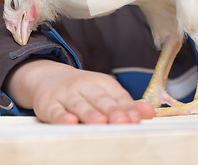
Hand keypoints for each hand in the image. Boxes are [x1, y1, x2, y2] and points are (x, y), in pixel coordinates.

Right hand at [4, 58, 154, 123]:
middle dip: (112, 110)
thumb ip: (125, 104)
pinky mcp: (48, 104)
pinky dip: (62, 116)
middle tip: (123, 121)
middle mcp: (84, 86)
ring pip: (79, 104)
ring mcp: (66, 94)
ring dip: (90, 113)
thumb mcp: (103, 91)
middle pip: (100, 99)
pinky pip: (55, 111)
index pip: (117, 95)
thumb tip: (150, 112)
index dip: (127, 107)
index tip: (136, 118)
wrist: (47, 76)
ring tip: (101, 121)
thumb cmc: (81, 89)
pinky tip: (70, 121)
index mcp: (101, 82)